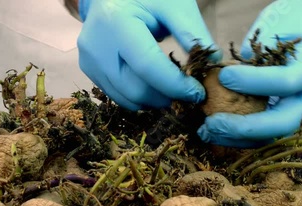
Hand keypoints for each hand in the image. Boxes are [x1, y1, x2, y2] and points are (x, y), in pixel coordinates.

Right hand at [77, 0, 220, 110]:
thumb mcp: (174, 5)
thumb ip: (192, 33)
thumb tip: (212, 66)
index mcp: (116, 22)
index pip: (147, 66)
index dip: (175, 86)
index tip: (198, 93)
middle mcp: (96, 45)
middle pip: (135, 89)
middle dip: (166, 97)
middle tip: (187, 93)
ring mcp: (89, 60)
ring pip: (126, 99)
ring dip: (154, 101)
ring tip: (171, 89)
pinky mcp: (89, 70)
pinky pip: (118, 96)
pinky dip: (139, 97)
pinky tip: (153, 85)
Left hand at [197, 0, 301, 147]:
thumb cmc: (296, 21)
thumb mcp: (278, 27)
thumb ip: (256, 55)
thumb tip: (225, 79)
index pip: (285, 82)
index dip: (252, 83)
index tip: (223, 77)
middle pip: (283, 123)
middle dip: (244, 128)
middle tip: (211, 123)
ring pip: (274, 135)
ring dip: (238, 138)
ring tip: (208, 131)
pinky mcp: (293, 117)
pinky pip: (268, 132)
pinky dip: (242, 135)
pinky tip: (219, 131)